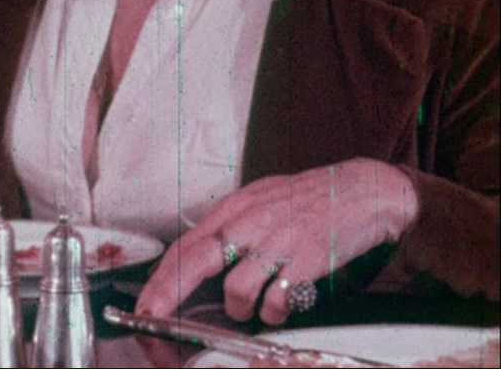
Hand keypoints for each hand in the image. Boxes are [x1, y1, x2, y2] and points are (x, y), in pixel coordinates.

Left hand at [137, 159, 419, 323]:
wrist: (363, 189)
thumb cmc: (307, 199)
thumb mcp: (256, 204)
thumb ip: (227, 229)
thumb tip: (194, 258)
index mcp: (232, 211)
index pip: (183, 246)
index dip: (159, 277)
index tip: (143, 301)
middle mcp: (248, 223)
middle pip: (195, 263)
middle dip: (168, 295)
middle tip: (155, 318)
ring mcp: (277, 242)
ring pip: (235, 288)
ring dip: (238, 310)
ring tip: (248, 311)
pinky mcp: (306, 259)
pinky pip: (277, 299)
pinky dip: (274, 312)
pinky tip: (280, 307)